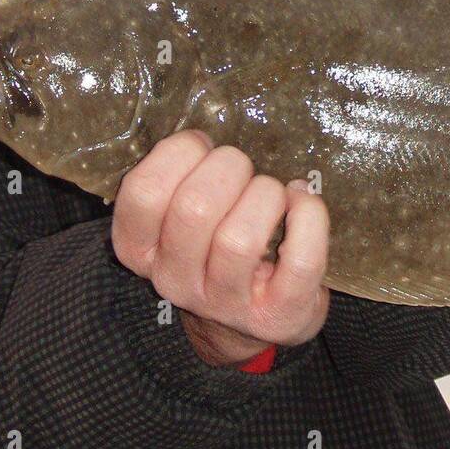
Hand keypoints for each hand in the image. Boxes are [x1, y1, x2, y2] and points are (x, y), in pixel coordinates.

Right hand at [111, 129, 329, 365]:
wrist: (252, 316)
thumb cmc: (214, 245)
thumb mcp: (178, 215)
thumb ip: (180, 176)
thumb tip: (209, 132)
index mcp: (141, 250)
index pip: (143, 192)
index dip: (180, 153)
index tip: (203, 147)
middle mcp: (174, 281)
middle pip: (193, 209)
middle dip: (229, 167)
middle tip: (241, 168)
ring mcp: (225, 304)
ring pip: (240, 239)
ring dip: (265, 195)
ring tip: (271, 193)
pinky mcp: (277, 315)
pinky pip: (300, 260)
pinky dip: (308, 217)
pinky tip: (301, 201)